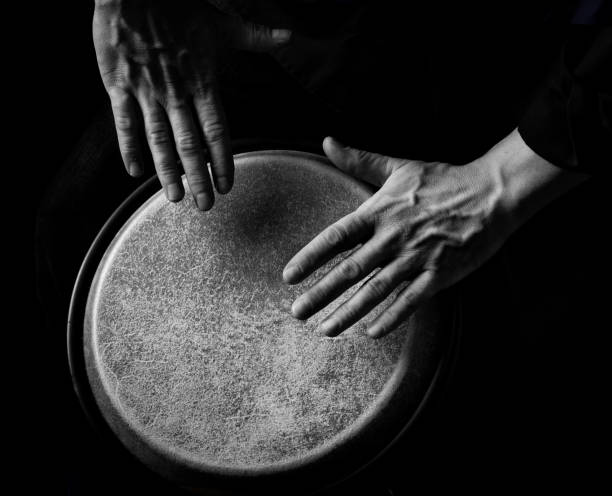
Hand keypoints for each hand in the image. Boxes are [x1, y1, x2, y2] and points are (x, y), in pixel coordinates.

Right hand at [93, 0, 290, 208]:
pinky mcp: (120, 86)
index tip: (227, 184)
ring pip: (159, 140)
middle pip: (190, 144)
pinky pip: (125, 123)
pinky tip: (134, 171)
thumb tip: (290, 36)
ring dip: (167, 171)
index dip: (223, 160)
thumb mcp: (222, 25)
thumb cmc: (180, 7)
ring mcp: (147, 91)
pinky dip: (129, 147)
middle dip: (198, 177)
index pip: (218, 131)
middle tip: (205, 204)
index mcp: (203, 83)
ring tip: (174, 197)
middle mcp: (177, 93)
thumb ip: (256, 36)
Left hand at [283, 131, 586, 337]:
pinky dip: (392, 317)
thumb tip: (326, 141)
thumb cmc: (442, 180)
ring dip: (349, 312)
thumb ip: (359, 160)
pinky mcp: (440, 273)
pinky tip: (371, 332)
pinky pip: (411, 300)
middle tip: (297, 312)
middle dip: (322, 293)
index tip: (288, 276)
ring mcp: (417, 256)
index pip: (337, 236)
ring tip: (326, 330)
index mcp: (380, 211)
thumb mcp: (398, 167)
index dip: (310, 256)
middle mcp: (394, 236)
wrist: (492, 193)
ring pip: (377, 290)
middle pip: (351, 269)